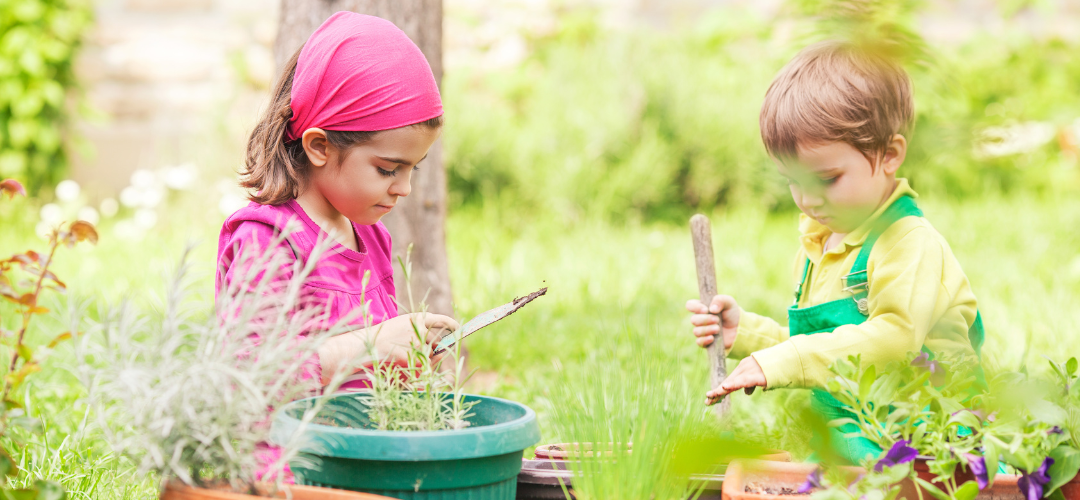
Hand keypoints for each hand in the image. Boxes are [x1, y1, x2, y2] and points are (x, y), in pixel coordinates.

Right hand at [319, 312, 459, 385]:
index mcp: (416, 318)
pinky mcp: (414, 358)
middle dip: (434, 349)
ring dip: (422, 360)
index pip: (440, 320)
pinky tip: (401, 363)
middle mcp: (420, 329)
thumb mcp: (400, 327)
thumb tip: (436, 345)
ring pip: (430, 356)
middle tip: (419, 352)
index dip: (451, 325)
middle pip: (437, 342)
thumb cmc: (379, 338)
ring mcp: (417, 345)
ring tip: (402, 356)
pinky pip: (421, 367)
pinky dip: (415, 369)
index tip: (458, 328)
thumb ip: (417, 333)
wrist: (363, 347)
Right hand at [686, 295, 739, 349]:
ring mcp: (701, 331)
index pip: (690, 305)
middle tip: (717, 320)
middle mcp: (699, 319)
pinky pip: (699, 342)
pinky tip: (713, 338)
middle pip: (693, 320)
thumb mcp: (729, 302)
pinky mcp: (705, 341)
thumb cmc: (732, 313)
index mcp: (702, 307)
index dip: (695, 307)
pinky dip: (705, 340)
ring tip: (718, 329)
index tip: (706, 309)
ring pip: (696, 331)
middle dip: (705, 320)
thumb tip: (711, 309)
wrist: (739, 328)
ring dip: (708, 329)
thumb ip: (720, 300)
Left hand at [705, 356, 766, 404]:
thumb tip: (746, 393)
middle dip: (717, 392)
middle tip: (707, 401)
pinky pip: (744, 380)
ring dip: (721, 390)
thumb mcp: (759, 378)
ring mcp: (749, 371)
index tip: (709, 400)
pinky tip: (725, 387)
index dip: (719, 391)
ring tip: (711, 395)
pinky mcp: (757, 375)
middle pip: (727, 382)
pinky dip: (734, 384)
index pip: (728, 382)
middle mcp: (743, 369)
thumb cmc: (772, 370)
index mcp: (743, 371)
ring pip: (733, 382)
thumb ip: (751, 384)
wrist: (786, 360)